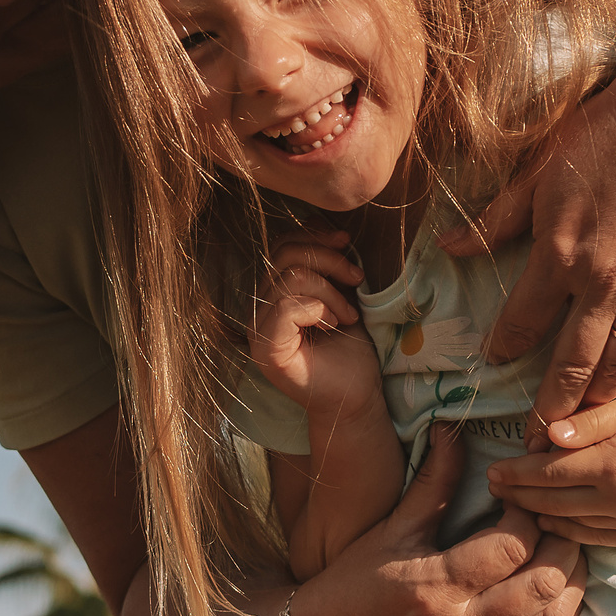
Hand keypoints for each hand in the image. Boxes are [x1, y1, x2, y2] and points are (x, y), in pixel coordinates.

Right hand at [250, 232, 380, 417]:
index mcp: (271, 293)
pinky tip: (335, 325)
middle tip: (357, 280)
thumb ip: (325, 261)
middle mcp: (257, 310)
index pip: (280, 245)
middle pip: (284, 255)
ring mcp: (257, 331)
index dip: (314, 236)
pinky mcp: (266, 350)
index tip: (348, 245)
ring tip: (348, 313)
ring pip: (290, 278)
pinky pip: (287, 306)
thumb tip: (319, 221)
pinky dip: (320, 308)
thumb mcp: (340, 292)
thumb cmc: (351, 348)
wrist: (358, 395)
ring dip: (331, 290)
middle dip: (329, 260)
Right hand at [291, 425, 590, 615]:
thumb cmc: (354, 582)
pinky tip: (557, 592)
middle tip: (552, 520)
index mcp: (437, 583)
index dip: (527, 515)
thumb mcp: (392, 527)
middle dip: (562, 544)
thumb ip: (433, 481)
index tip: (517, 498)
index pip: (511, 547)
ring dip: (570, 582)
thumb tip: (452, 429)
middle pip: (543, 585)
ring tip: (562, 550)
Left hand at [439, 55, 615, 420]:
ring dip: (601, 399)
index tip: (494, 361)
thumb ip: (496, 218)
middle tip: (538, 437)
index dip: (504, 346)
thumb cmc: (605, 135)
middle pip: (572, 363)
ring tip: (584, 424)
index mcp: (559, 255)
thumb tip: (449, 247)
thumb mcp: (539, 171)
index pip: (522, 321)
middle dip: (552, 405)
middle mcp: (603, 283)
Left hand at [485, 387, 615, 547]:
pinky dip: (570, 531)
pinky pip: (596, 541)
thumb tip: (547, 435)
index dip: (516, 474)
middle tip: (494, 487)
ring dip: (540, 517)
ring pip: (571, 528)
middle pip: (552, 505)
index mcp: (613, 467)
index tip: (494, 470)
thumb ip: (589, 421)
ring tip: (517, 504)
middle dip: (519, 496)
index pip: (548, 474)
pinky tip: (555, 520)